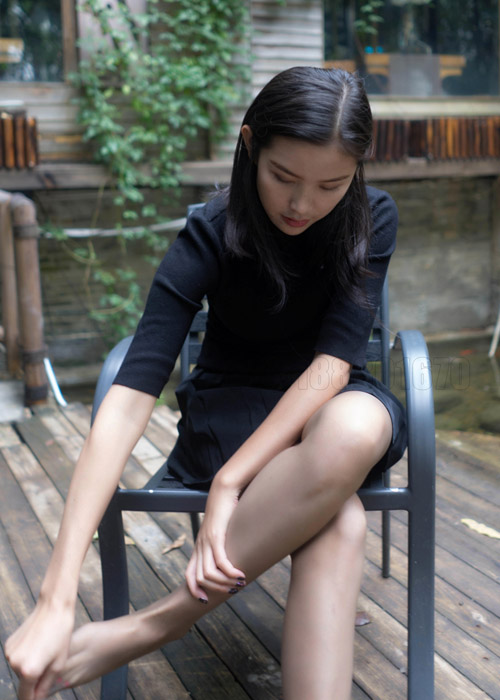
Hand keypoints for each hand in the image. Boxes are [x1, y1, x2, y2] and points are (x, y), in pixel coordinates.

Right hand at [5, 598, 74, 699]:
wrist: (53, 608)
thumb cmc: (61, 635)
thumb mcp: (58, 664)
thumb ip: (45, 685)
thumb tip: (37, 699)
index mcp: (29, 671)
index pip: (25, 696)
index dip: (32, 699)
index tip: (38, 697)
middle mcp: (15, 664)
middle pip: (24, 682)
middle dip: (34, 678)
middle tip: (49, 663)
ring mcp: (9, 653)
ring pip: (20, 669)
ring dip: (30, 666)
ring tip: (44, 650)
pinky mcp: (8, 644)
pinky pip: (17, 657)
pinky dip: (25, 656)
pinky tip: (37, 643)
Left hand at [185, 478, 245, 601]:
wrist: (224, 491)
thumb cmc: (226, 510)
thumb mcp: (223, 531)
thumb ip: (224, 544)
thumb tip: (233, 558)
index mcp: (199, 547)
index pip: (189, 574)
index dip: (195, 590)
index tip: (206, 600)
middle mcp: (200, 546)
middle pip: (199, 578)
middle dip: (215, 590)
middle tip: (231, 591)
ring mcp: (206, 541)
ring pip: (208, 573)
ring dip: (224, 583)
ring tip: (239, 583)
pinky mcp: (216, 535)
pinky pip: (220, 561)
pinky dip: (230, 572)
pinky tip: (241, 574)